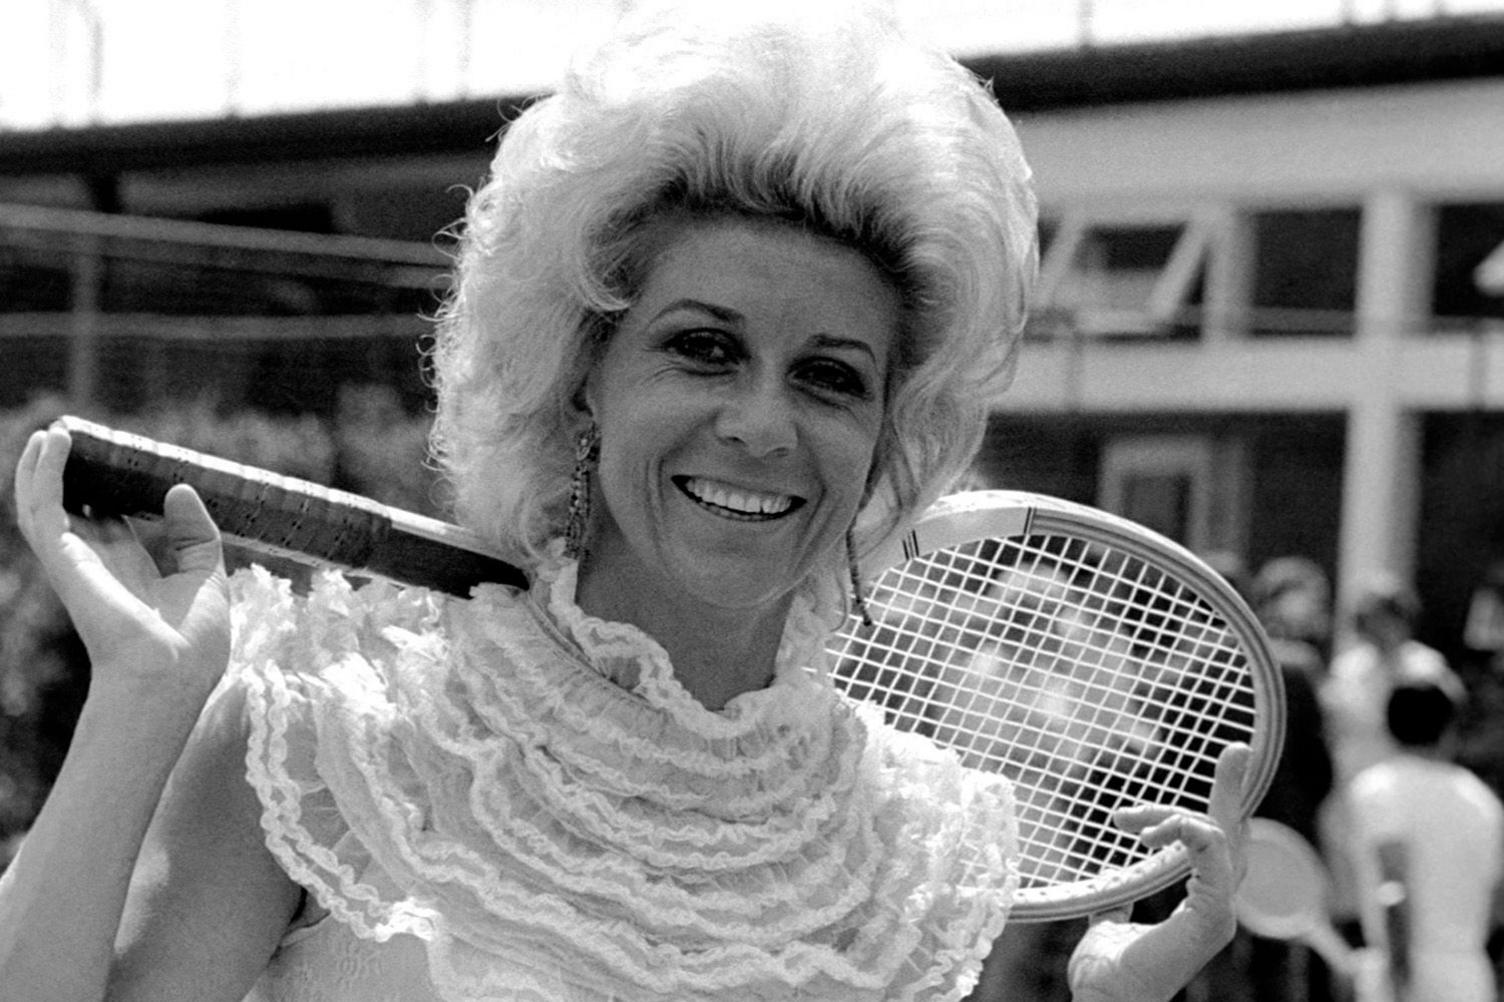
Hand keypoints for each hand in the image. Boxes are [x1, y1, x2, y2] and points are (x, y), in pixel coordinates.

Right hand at [13, 424, 229, 702]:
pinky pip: (42, 509)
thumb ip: (196, 534)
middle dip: (71, 476)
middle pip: (73, 509)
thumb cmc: (193, 643)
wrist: (173, 675)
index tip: (119, 459)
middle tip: (75, 437)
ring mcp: (77, 562)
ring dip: (43, 469)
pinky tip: (54, 443)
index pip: (109, 521)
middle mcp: (97, 564)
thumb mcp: (208, 577)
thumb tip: (179, 488)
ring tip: (54, 432)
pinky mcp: (64, 560)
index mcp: (130, 569)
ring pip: (44, 507)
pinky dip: (44, 474)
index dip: (110, 490)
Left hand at [1066, 743, 1250, 1001]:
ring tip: (1129, 822)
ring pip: (1218, 839)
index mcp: (1198, 904)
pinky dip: (1187, 833)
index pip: (1217, 846)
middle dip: (1232, 789)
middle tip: (1235, 749)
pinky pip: (1212, 856)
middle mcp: (1216, 905)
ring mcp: (1218, 911)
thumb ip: (1117, 899)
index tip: (1226, 763)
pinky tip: (1153, 833)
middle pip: (1232, 836)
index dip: (1221, 806)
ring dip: (1175, 817)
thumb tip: (1110, 879)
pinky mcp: (1211, 916)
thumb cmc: (1106, 974)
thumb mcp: (1109, 923)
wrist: (1104, 1001)